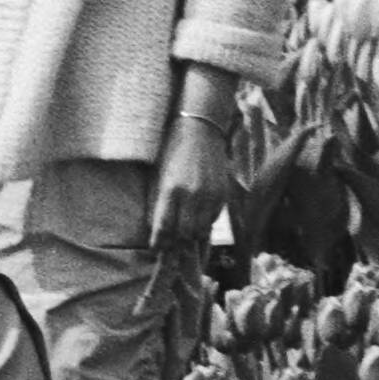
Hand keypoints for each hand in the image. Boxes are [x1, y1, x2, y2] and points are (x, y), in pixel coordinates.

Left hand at [149, 112, 233, 252]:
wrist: (201, 130)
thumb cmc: (172, 151)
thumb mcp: (157, 176)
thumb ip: (156, 203)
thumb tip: (156, 229)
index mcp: (171, 190)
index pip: (164, 226)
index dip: (159, 242)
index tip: (155, 249)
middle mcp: (192, 195)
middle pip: (184, 233)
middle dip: (176, 244)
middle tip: (170, 249)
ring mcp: (210, 196)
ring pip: (201, 230)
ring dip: (191, 237)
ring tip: (184, 240)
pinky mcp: (223, 194)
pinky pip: (213, 219)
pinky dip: (204, 224)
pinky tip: (197, 221)